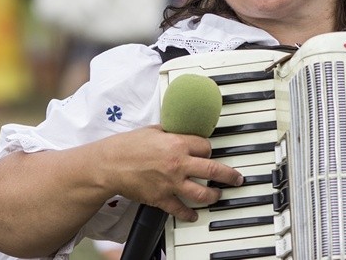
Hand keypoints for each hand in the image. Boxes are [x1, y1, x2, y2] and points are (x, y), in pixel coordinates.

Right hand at [100, 126, 242, 221]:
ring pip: (202, 193)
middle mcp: (178, 163)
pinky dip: (189, 214)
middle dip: (229, 175)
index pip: (206, 146)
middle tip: (236, 178)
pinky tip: (194, 215)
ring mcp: (171, 183)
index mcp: (177, 143)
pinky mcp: (161, 198)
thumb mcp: (154, 130)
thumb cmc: (127, 145)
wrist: (108, 165)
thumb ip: (172, 133)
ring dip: (214, 195)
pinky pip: (180, 209)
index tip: (208, 152)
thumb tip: (183, 131)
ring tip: (218, 195)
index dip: (209, 149)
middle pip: (214, 169)